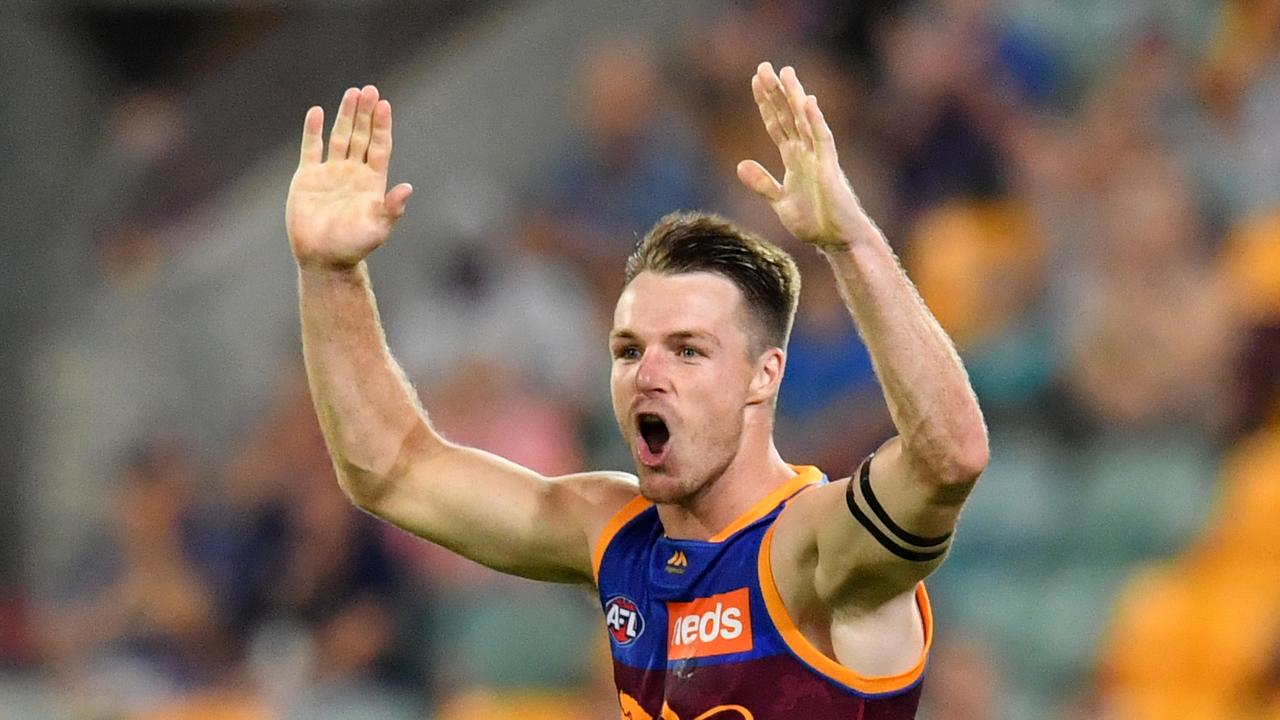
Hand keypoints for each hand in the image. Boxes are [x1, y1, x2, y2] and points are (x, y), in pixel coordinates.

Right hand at [286, 85, 413, 269]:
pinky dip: (313, 130)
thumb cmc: (354, 245)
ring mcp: (331, 173)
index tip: (384, 104)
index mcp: (372, 182)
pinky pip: (311, 148)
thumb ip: (392, 207)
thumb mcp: (378, 226)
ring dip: (345, 115)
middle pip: (362, 136)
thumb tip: (408, 188)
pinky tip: (317, 111)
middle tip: (369, 90)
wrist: (323, 258)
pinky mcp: (308, 177)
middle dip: (365, 114)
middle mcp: (353, 173)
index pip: (380, 146)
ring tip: (352, 92)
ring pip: (340, 137)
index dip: (382, 126)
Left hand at [737, 63, 868, 251]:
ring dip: (795, 97)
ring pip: (805, 121)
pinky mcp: (830, 168)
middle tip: (764, 66)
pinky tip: (808, 102)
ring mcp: (819, 158)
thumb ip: (762, 183)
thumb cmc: (815, 222)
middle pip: (788, 116)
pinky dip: (815, 121)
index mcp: (794, 159)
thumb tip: (740, 164)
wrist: (838, 241)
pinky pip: (823, 140)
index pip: (777, 125)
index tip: (756, 82)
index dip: (766, 104)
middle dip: (775, 92)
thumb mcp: (780, 202)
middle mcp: (806, 153)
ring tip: (786, 72)